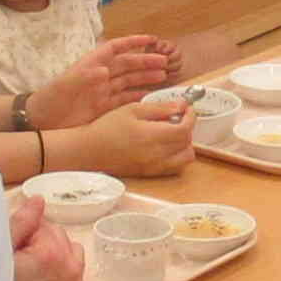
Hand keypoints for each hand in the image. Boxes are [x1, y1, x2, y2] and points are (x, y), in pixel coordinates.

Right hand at [7, 194, 85, 280]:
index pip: (42, 224)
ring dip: (54, 255)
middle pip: (58, 236)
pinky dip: (61, 274)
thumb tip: (39, 201)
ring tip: (31, 270)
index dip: (24, 233)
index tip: (12, 249)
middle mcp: (71, 271)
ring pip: (70, 253)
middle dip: (39, 242)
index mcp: (53, 254)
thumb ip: (20, 223)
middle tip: (18, 261)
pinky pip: (73, 276)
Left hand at [31, 35, 175, 127]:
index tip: (151, 39)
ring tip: (164, 77)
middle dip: (145, 61)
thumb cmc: (50, 100)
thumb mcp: (64, 86)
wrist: (41, 123)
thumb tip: (104, 70)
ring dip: (145, 78)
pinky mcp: (103, 108)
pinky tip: (150, 98)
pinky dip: (138, 98)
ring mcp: (102, 92)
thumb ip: (83, 77)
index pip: (115, 48)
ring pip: (128, 82)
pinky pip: (125, 100)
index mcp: (91, 65)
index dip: (133, 42)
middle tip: (165, 62)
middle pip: (126, 65)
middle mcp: (99, 76)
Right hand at [78, 98, 195, 176]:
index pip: (185, 129)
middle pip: (188, 143)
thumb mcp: (132, 109)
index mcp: (153, 136)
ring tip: (171, 133)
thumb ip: (160, 108)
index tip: (187, 109)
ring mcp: (154, 167)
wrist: (89, 151)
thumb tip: (182, 106)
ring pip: (185, 158)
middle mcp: (157, 155)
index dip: (191, 117)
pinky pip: (174, 167)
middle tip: (177, 118)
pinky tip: (164, 145)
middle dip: (187, 128)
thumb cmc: (107, 128)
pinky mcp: (150, 174)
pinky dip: (177, 156)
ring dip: (184, 144)